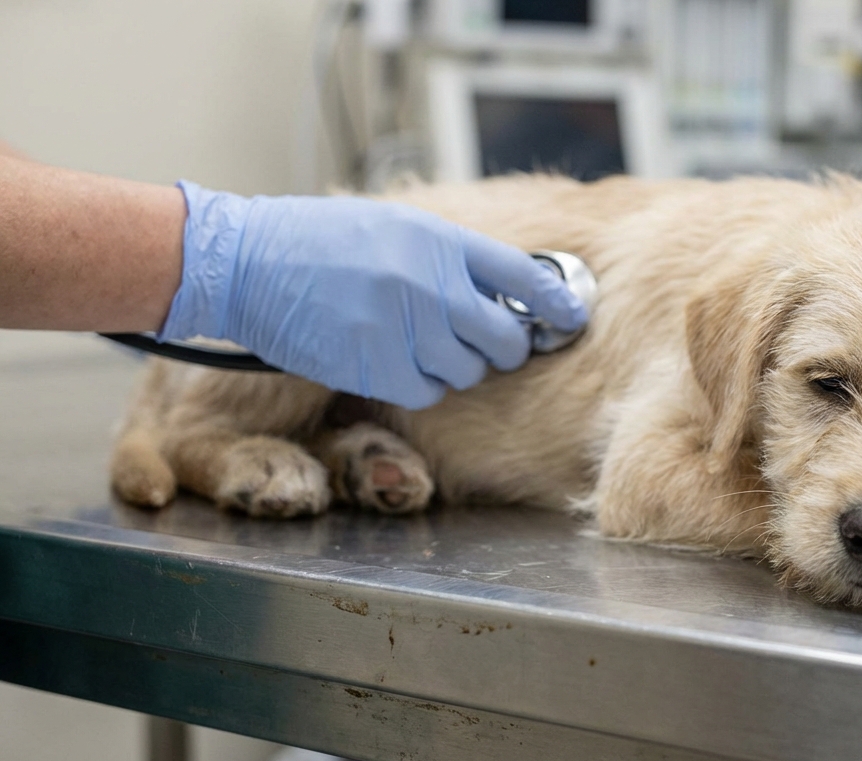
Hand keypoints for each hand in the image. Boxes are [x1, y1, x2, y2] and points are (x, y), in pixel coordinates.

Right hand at [160, 182, 586, 408]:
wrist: (246, 262)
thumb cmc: (321, 240)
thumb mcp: (398, 225)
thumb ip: (454, 256)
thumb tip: (510, 291)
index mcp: (439, 241)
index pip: (525, 277)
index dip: (558, 303)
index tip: (573, 318)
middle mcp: (428, 285)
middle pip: (506, 337)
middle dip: (506, 345)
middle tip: (491, 342)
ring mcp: (402, 329)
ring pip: (468, 370)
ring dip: (458, 365)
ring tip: (425, 343)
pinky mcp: (374, 367)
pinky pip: (428, 392)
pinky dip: (423, 385)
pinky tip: (399, 362)